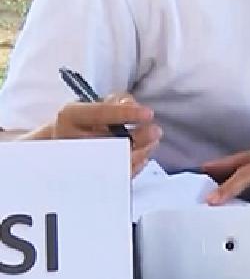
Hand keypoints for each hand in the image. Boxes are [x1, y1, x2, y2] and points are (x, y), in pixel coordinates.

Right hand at [45, 96, 159, 175]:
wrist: (66, 141)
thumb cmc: (89, 118)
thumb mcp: (101, 102)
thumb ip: (118, 101)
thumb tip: (130, 105)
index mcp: (71, 116)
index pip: (99, 113)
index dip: (125, 113)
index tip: (148, 113)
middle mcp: (71, 140)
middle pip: (107, 141)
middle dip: (137, 138)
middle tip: (156, 131)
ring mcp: (77, 162)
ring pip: (112, 162)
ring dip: (139, 152)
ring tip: (153, 143)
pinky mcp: (87, 178)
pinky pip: (114, 177)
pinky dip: (133, 167)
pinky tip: (143, 157)